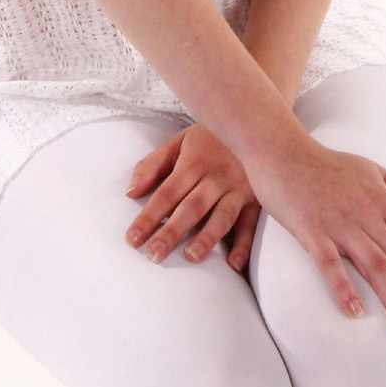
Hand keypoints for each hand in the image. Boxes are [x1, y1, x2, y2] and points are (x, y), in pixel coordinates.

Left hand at [124, 124, 260, 273]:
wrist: (252, 122)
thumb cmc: (208, 138)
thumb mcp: (177, 142)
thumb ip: (152, 165)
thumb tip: (130, 192)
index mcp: (194, 162)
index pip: (167, 192)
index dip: (149, 216)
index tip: (132, 238)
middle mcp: (216, 176)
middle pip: (192, 207)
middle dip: (172, 232)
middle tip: (153, 254)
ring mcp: (238, 188)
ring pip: (222, 216)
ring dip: (207, 237)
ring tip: (191, 257)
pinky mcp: (256, 199)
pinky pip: (251, 224)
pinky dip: (244, 245)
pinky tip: (234, 265)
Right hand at [245, 136, 385, 334]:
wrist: (282, 150)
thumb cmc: (326, 164)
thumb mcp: (372, 170)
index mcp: (383, 201)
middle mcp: (367, 212)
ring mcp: (340, 221)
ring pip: (377, 266)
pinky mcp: (311, 228)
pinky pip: (331, 262)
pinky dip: (345, 288)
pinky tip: (355, 311)